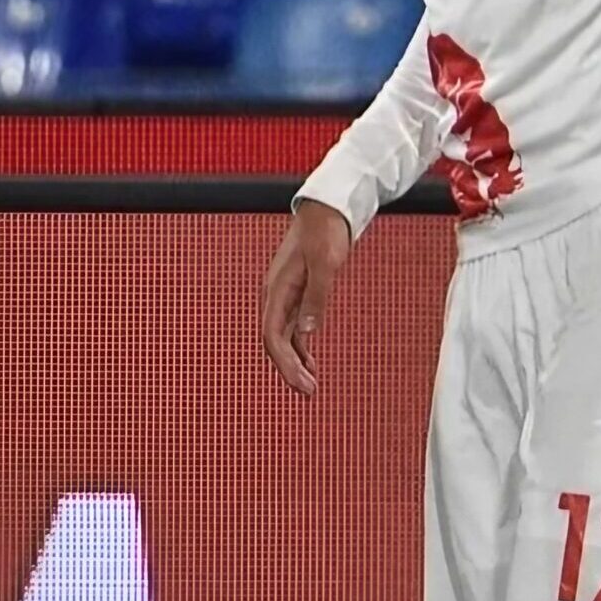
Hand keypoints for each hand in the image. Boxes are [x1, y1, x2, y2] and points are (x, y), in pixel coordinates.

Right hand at [260, 200, 350, 397]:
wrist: (328, 208)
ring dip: (295, 360)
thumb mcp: (325, 263)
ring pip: (284, 336)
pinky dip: (301, 345)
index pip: (273, 337)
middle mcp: (277, 295)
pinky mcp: (300, 291)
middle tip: (308, 392)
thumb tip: (307, 333)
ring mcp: (287, 294)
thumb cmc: (325, 230)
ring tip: (310, 384)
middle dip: (289, 369)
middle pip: (276, 341)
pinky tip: (310, 359)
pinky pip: (294, 326)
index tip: (301, 384)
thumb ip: (316, 297)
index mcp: (277, 290)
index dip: (285, 364)